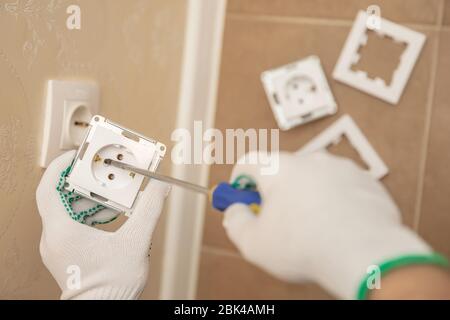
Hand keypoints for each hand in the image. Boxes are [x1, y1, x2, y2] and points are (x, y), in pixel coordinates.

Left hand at [36, 150, 169, 299]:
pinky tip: (110, 215)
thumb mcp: (136, 242)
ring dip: (88, 199)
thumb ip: (149, 210)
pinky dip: (88, 215)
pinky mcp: (66, 254)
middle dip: (82, 181)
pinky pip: (71, 225)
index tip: (76, 154)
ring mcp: (58, 248)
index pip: (49, 188)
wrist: (104, 310)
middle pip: (60, 197)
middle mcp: (54, 238)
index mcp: (63, 231)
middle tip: (100, 170)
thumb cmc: (112, 286)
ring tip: (110, 192)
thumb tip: (159, 188)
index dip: (60, 166)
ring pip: (67, 212)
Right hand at [223, 151, 430, 298]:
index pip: (249, 162)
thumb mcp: (253, 243)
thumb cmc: (307, 247)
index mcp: (278, 168)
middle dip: (275, 193)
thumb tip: (235, 211)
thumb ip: (235, 222)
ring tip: (311, 228)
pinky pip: (341, 188)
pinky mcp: (365, 181)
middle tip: (275, 219)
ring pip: (313, 179)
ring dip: (306, 197)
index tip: (241, 197)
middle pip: (282, 171)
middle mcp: (310, 160)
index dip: (240, 181)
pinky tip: (335, 227)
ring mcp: (341, 168)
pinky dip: (334, 202)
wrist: (364, 254)